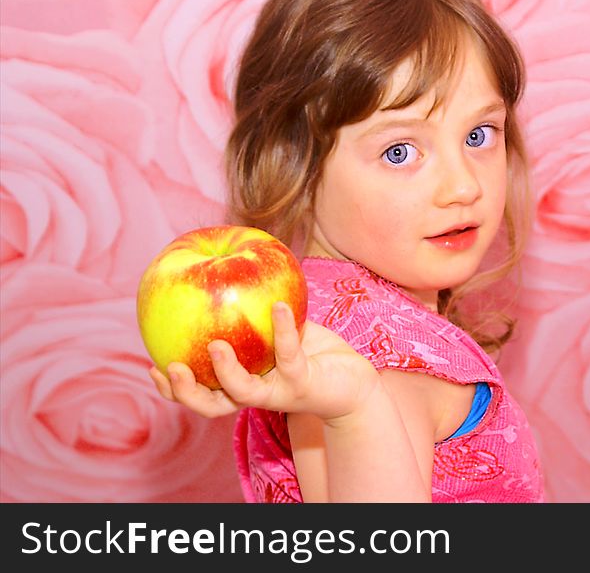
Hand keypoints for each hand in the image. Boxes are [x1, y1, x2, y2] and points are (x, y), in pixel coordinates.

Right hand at [149, 302, 379, 419]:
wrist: (353, 381)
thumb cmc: (311, 352)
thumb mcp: (277, 330)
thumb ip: (252, 311)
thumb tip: (226, 266)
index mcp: (241, 385)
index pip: (200, 393)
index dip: (173, 388)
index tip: (153, 365)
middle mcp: (255, 395)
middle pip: (212, 405)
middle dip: (186, 393)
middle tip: (169, 368)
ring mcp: (278, 392)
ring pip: (244, 393)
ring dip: (226, 372)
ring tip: (216, 345)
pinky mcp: (303, 383)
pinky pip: (289, 356)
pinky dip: (282, 331)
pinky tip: (278, 306)